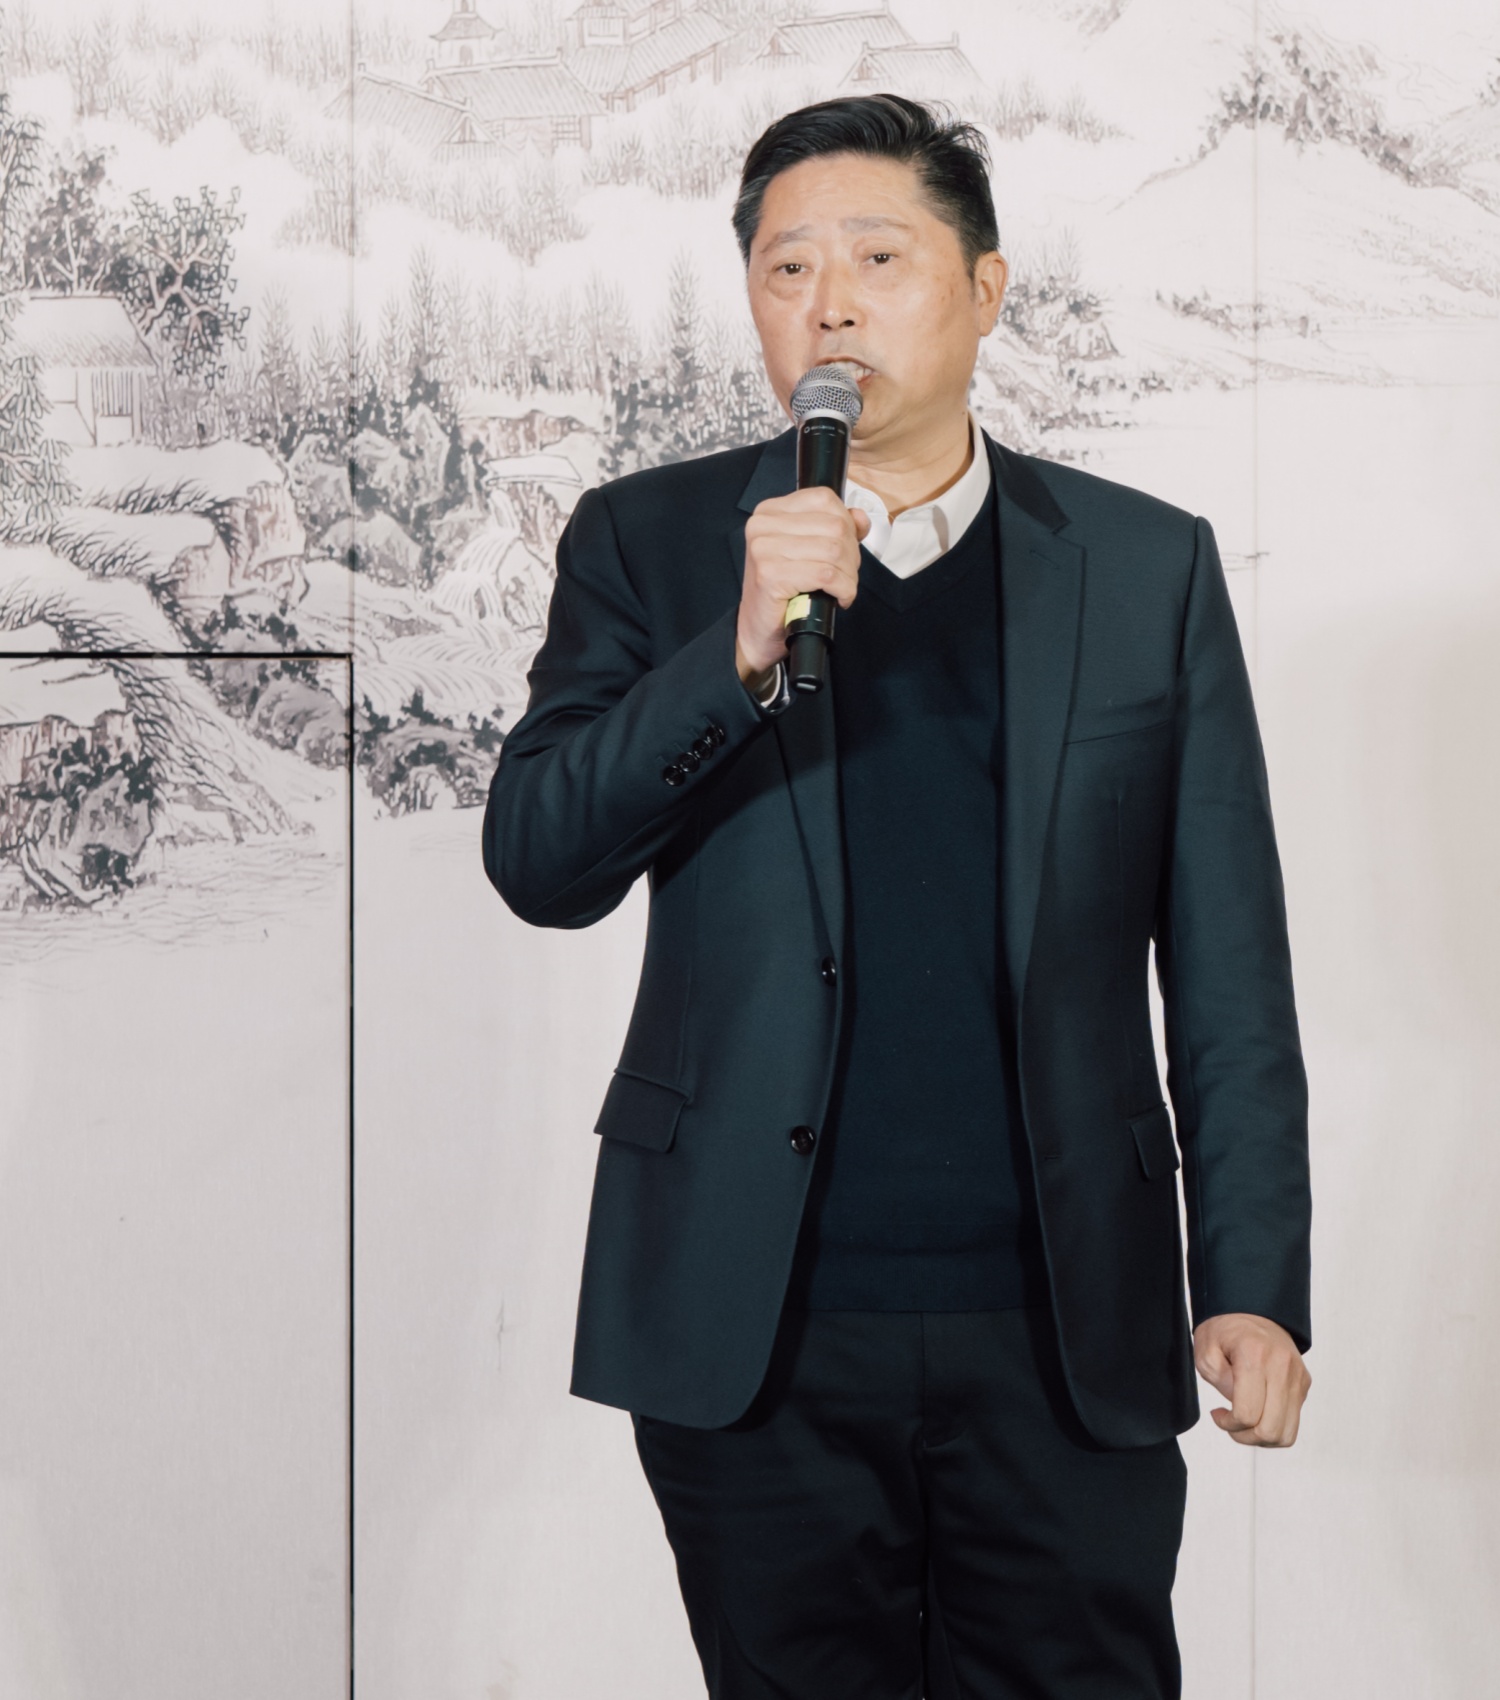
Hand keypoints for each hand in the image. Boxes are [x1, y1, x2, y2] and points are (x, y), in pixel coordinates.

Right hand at [735, 487, 870, 682]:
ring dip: (849, 575)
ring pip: (834, 550)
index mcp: (770, 511)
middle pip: (835, 525)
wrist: (757, 630)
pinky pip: (826, 574)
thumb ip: (835, 529)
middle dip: (851, 554)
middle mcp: (762, 525)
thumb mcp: (809, 552)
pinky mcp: (771, 574)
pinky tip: (838, 597)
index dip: (846, 524)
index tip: (845, 548)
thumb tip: (861, 517)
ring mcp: (764, 549)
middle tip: (845, 575)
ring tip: (841, 588)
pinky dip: (843, 589)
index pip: (824, 498)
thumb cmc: (782, 593)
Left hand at [1194, 1313, 1310, 1447]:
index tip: (1218, 1414)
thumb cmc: (1225, 1329)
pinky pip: (1292, 1423)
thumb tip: (1240, 1409)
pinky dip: (1274, 1428)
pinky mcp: (1303, 1384)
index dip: (1229, 1424)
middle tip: (1230, 1423)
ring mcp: (1297, 1377)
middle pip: (1271, 1430)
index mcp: (1255, 1356)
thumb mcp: (1206, 1351)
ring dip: (1262, 1438)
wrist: (1252, 1308)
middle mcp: (1282, 1368)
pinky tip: (1258, 1413)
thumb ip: (1220, 1382)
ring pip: (1286, 1434)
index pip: (1248, 1414)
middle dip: (1245, 1437)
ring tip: (1244, 1422)